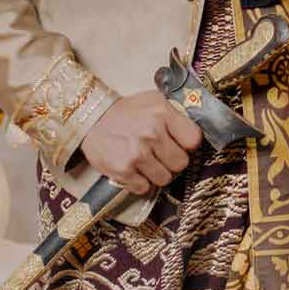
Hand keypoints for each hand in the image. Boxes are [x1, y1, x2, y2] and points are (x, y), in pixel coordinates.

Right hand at [80, 91, 202, 194]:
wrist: (91, 120)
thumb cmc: (127, 112)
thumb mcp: (154, 101)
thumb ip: (176, 115)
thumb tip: (197, 134)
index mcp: (163, 113)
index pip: (194, 140)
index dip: (188, 145)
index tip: (180, 144)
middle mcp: (152, 134)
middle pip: (181, 164)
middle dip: (172, 161)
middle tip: (160, 154)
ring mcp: (137, 154)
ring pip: (165, 179)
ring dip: (157, 174)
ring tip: (147, 162)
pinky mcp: (123, 171)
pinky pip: (144, 188)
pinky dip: (140, 183)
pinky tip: (134, 170)